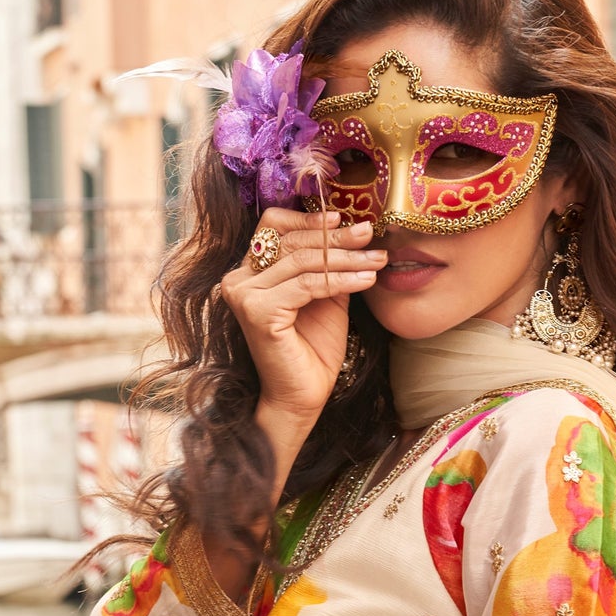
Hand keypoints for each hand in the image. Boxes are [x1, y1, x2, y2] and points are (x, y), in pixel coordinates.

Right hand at [221, 208, 383, 440]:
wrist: (302, 397)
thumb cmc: (313, 351)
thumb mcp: (325, 296)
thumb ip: (327, 264)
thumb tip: (353, 229)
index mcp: (250, 271)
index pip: (274, 225)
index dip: (308, 220)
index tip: (344, 218)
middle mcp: (238, 278)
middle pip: (291, 240)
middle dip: (337, 237)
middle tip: (371, 235)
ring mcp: (243, 294)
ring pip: (302, 261)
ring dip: (346, 258)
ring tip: (376, 260)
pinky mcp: (257, 311)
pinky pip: (306, 284)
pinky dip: (340, 280)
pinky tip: (366, 281)